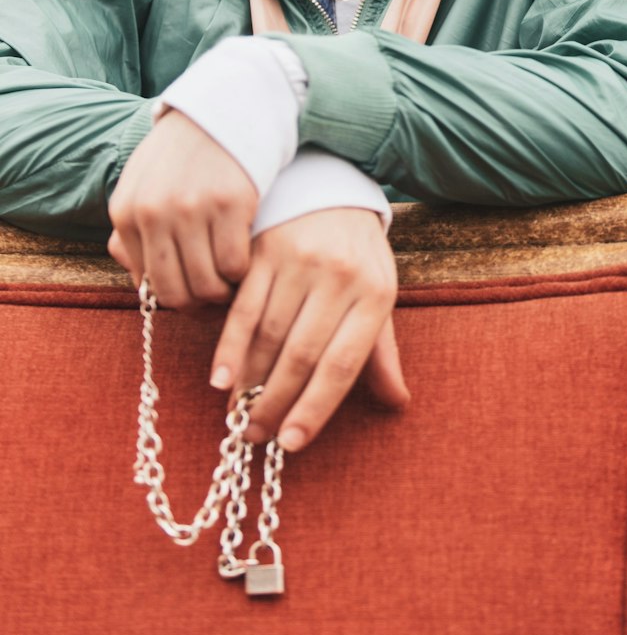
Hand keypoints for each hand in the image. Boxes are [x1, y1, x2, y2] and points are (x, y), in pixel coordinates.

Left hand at [107, 109, 256, 306]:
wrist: (223, 105)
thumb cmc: (185, 152)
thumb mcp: (144, 184)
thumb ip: (135, 232)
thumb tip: (144, 287)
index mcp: (126, 211)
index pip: (147, 283)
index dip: (175, 296)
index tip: (194, 291)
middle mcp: (154, 213)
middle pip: (176, 291)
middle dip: (199, 301)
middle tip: (216, 292)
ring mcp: (192, 208)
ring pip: (208, 282)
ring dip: (223, 290)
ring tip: (232, 278)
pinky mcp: (231, 202)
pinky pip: (235, 263)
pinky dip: (242, 271)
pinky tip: (246, 258)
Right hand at [209, 207, 407, 451]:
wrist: (332, 193)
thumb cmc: (358, 258)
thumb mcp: (378, 297)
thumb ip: (381, 353)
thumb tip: (397, 403)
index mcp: (375, 295)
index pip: (343, 364)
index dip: (316, 408)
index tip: (292, 442)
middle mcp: (340, 277)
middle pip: (301, 355)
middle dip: (275, 403)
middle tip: (256, 437)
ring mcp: (300, 261)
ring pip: (268, 336)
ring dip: (249, 384)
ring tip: (237, 417)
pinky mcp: (265, 250)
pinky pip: (243, 309)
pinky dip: (229, 348)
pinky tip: (221, 379)